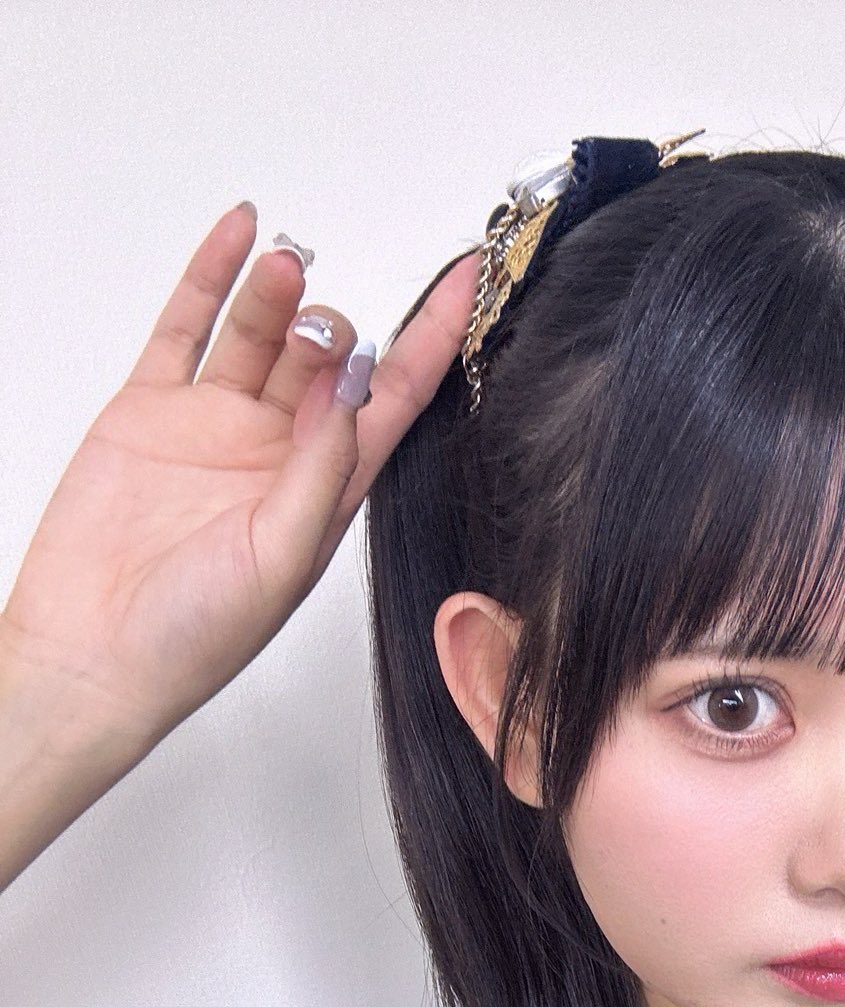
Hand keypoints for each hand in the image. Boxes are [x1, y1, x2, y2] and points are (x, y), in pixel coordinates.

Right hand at [0, 202, 478, 752]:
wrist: (95, 655)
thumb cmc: (195, 637)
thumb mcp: (282, 558)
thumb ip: (320, 470)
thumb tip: (352, 384)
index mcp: (327, 493)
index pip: (395, 400)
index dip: (433, 340)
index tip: (470, 282)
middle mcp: (278, 452)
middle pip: (329, 360)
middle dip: (334, 330)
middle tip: (318, 329)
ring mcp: (216, 425)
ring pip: (263, 334)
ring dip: (281, 294)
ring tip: (286, 266)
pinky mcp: (153, 409)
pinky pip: (188, 325)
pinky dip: (212, 276)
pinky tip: (240, 234)